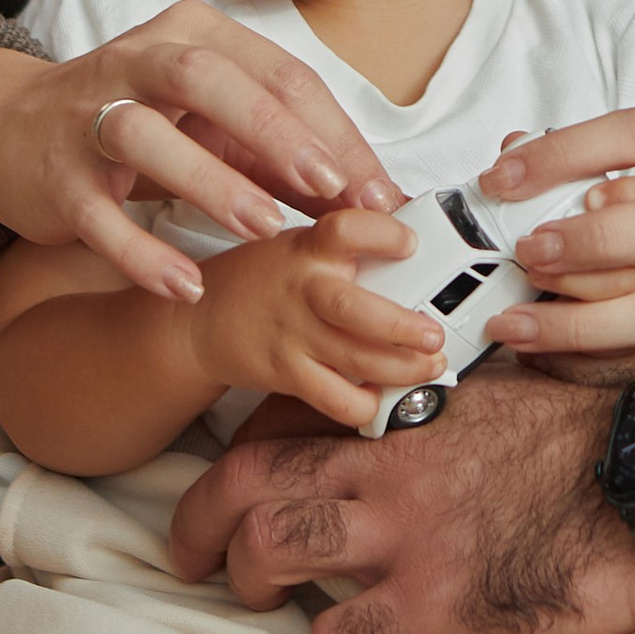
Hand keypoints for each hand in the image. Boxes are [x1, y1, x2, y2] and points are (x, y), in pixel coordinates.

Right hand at [0, 4, 401, 302]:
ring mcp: (88, 115)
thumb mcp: (213, 125)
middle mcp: (137, 60)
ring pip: (147, 135)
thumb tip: (366, 199)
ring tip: (265, 230)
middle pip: (209, 80)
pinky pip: (98, 213)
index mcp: (193, 35)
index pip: (277, 73)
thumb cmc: (138, 123)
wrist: (10, 132)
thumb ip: (282, 156)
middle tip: (330, 189)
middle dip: (276, 133)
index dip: (333, 132)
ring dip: (212, 182)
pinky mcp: (55, 175)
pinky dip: (142, 251)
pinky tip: (185, 286)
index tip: (377, 192)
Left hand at [168, 363, 634, 633]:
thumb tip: (445, 403)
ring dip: (247, 577)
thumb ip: (460, 400)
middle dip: (200, 518)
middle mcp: (389, 466)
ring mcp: (406, 535)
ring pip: (272, 550)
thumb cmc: (608, 433)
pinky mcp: (435, 604)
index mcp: (409, 408)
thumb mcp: (520, 387)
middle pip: (248, 482)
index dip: (244, 445)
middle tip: (189, 550)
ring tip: (256, 596)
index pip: (290, 413)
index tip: (239, 470)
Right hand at [192, 214, 452, 430]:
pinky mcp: (285, 372)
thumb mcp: (299, 246)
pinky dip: (363, 403)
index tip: (411, 244)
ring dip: (401, 369)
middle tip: (434, 335)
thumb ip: (345, 246)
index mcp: (309, 248)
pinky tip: (381, 396)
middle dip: (402, 327)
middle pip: (355, 310)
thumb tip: (410, 235)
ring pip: (354, 358)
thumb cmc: (264, 279)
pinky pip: (333, 397)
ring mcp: (292, 333)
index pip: (346, 230)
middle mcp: (301, 289)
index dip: (383, 234)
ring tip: (430, 366)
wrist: (200, 320)